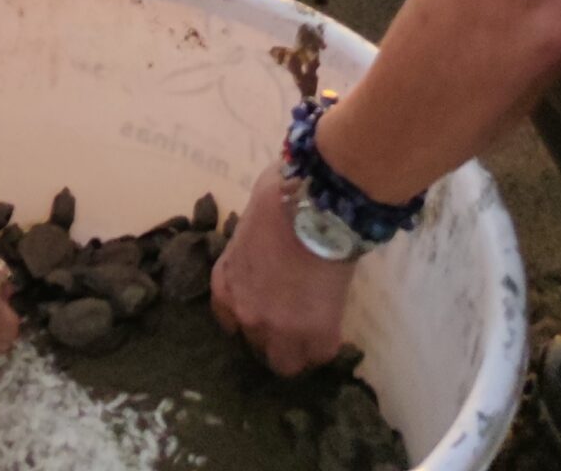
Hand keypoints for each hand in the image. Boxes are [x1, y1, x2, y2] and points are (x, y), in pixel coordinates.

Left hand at [211, 164, 352, 378]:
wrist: (312, 208)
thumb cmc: (279, 197)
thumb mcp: (251, 224)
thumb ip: (252, 246)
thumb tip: (266, 240)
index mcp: (226, 284)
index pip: (228, 319)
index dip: (247, 315)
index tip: (262, 308)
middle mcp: (246, 313)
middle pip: (256, 345)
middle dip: (273, 333)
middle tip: (293, 314)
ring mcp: (279, 330)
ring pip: (286, 363)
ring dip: (299, 349)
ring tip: (315, 331)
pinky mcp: (315, 336)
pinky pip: (321, 353)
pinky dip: (328, 341)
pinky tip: (334, 322)